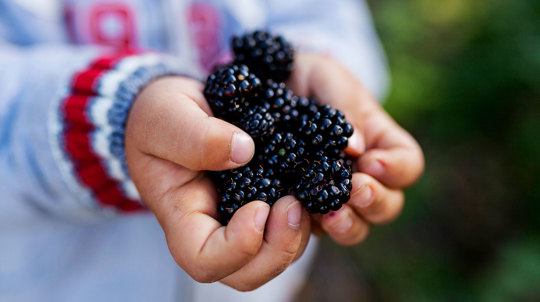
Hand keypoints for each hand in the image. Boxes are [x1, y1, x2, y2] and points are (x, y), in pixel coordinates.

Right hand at [125, 77, 310, 290]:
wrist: (181, 107)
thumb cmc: (161, 114)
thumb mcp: (166, 115)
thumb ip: (195, 135)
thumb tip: (243, 151)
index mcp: (182, 215)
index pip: (204, 261)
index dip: (237, 248)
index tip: (258, 207)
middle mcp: (214, 227)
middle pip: (246, 273)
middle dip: (277, 251)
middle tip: (293, 206)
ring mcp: (241, 219)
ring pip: (275, 256)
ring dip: (297, 235)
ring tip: (303, 195)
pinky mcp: (265, 202)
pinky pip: (290, 227)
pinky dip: (307, 216)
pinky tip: (311, 186)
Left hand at [288, 53, 424, 244]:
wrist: (268, 88)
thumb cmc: (307, 78)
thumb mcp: (325, 76)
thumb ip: (343, 104)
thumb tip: (355, 147)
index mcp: (379, 141)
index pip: (408, 163)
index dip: (396, 168)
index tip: (371, 161)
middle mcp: (362, 174)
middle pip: (389, 204)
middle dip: (376, 201)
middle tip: (354, 189)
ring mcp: (334, 195)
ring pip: (358, 226)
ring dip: (349, 224)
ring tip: (329, 214)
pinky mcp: (305, 208)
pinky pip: (316, 228)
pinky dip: (312, 226)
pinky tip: (297, 214)